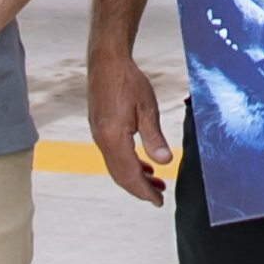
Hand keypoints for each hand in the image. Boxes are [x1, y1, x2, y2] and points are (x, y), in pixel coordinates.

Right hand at [89, 50, 172, 204]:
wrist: (106, 62)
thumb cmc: (128, 81)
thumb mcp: (147, 109)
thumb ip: (154, 138)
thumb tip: (165, 162)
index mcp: (113, 138)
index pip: (130, 174)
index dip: (144, 191)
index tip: (158, 201)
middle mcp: (102, 140)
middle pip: (120, 175)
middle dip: (139, 189)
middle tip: (158, 197)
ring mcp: (98, 135)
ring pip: (115, 167)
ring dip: (134, 178)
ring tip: (154, 182)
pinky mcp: (99, 129)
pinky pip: (113, 155)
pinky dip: (127, 165)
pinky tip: (142, 164)